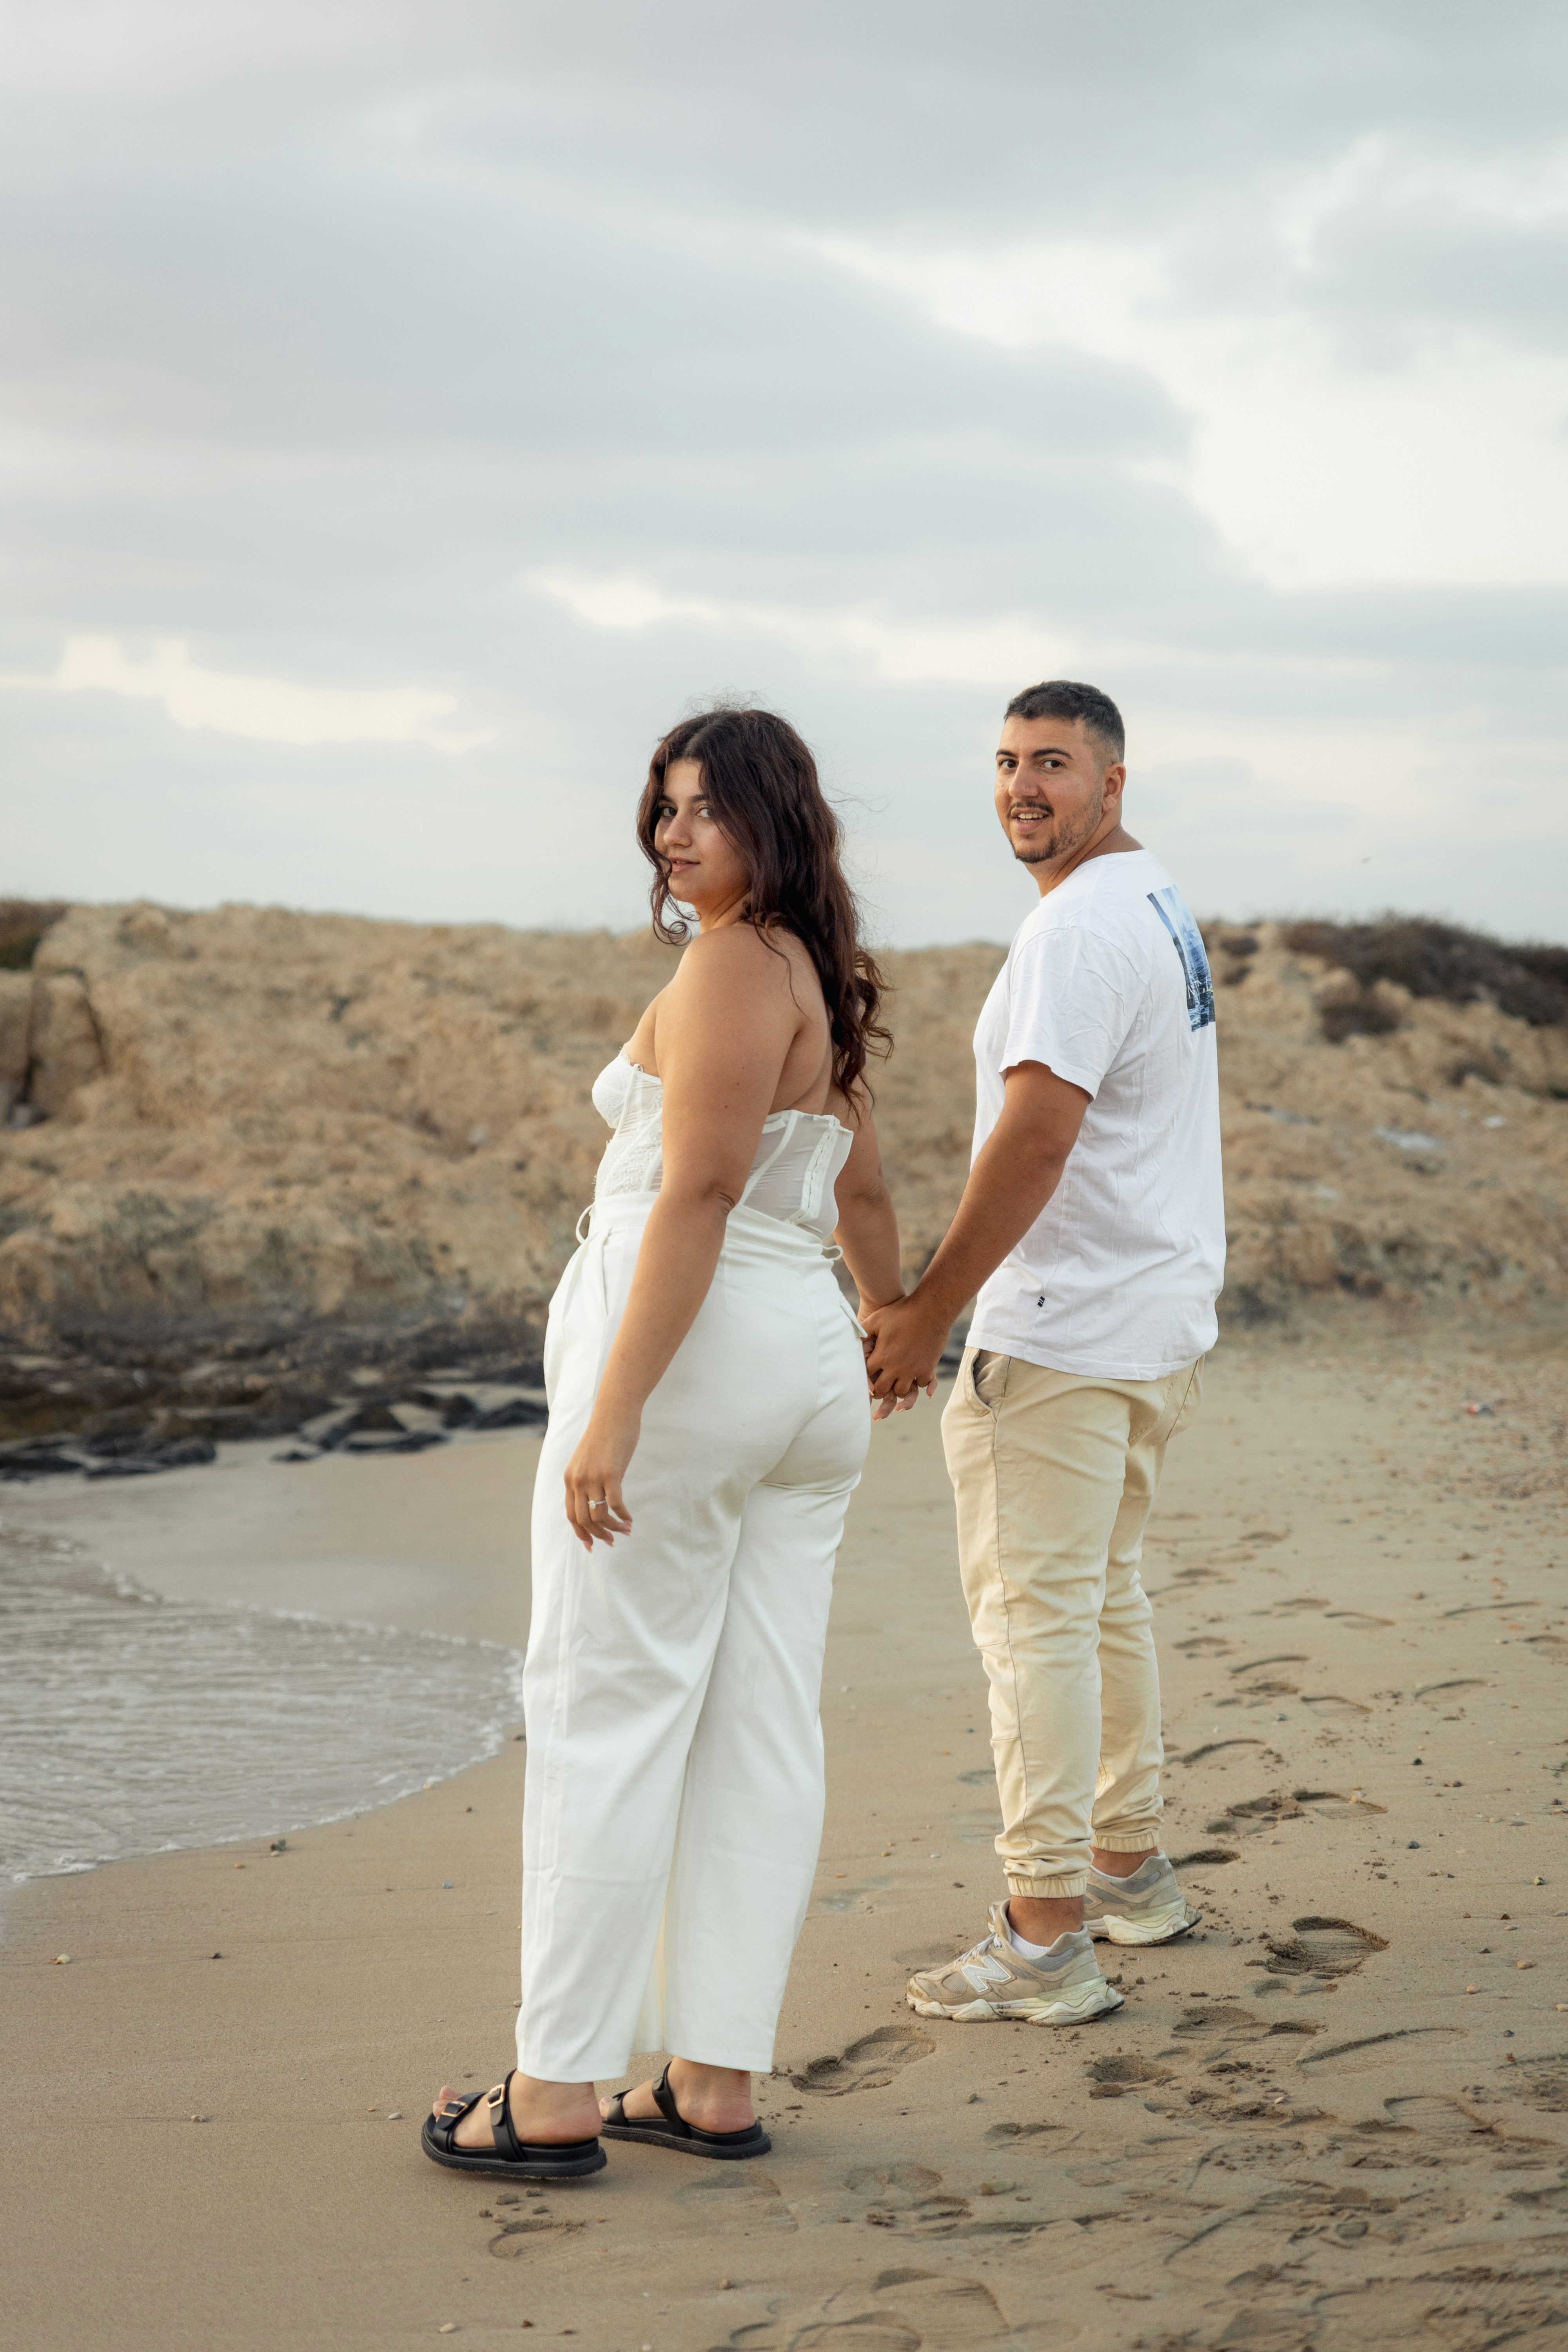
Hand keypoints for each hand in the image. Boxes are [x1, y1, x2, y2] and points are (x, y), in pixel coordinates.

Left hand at [563, 1402, 639, 1550]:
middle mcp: (577, 1480)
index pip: (571, 1515)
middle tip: (612, 1541)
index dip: (581, 1534)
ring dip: (613, 1528)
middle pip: (584, 1520)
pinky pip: (615, 1504)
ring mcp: (593, 1478)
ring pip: (599, 1515)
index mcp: (569, 1478)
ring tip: (626, 1530)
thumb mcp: (587, 1460)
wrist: (614, 1413)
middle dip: (598, 1535)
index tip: (592, 1545)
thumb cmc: (605, 1435)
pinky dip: (623, 1516)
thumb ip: (586, 1480)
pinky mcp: (611, 1474)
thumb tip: (595, 1502)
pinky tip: (630, 1519)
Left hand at [862, 1291, 947, 1412]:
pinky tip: (914, 1374)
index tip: (867, 1375)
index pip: (867, 1376)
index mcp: (881, 1356)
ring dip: (897, 1388)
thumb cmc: (901, 1312)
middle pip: (882, 1389)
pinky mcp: (927, 1368)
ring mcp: (912, 1369)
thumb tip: (853, 1340)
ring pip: (901, 1391)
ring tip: (896, 1381)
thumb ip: (863, 1331)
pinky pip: (920, 1384)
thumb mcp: (877, 1319)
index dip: (865, 1377)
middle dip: (878, 1389)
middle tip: (879, 1385)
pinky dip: (916, 1381)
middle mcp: (895, 1367)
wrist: (930, 1310)